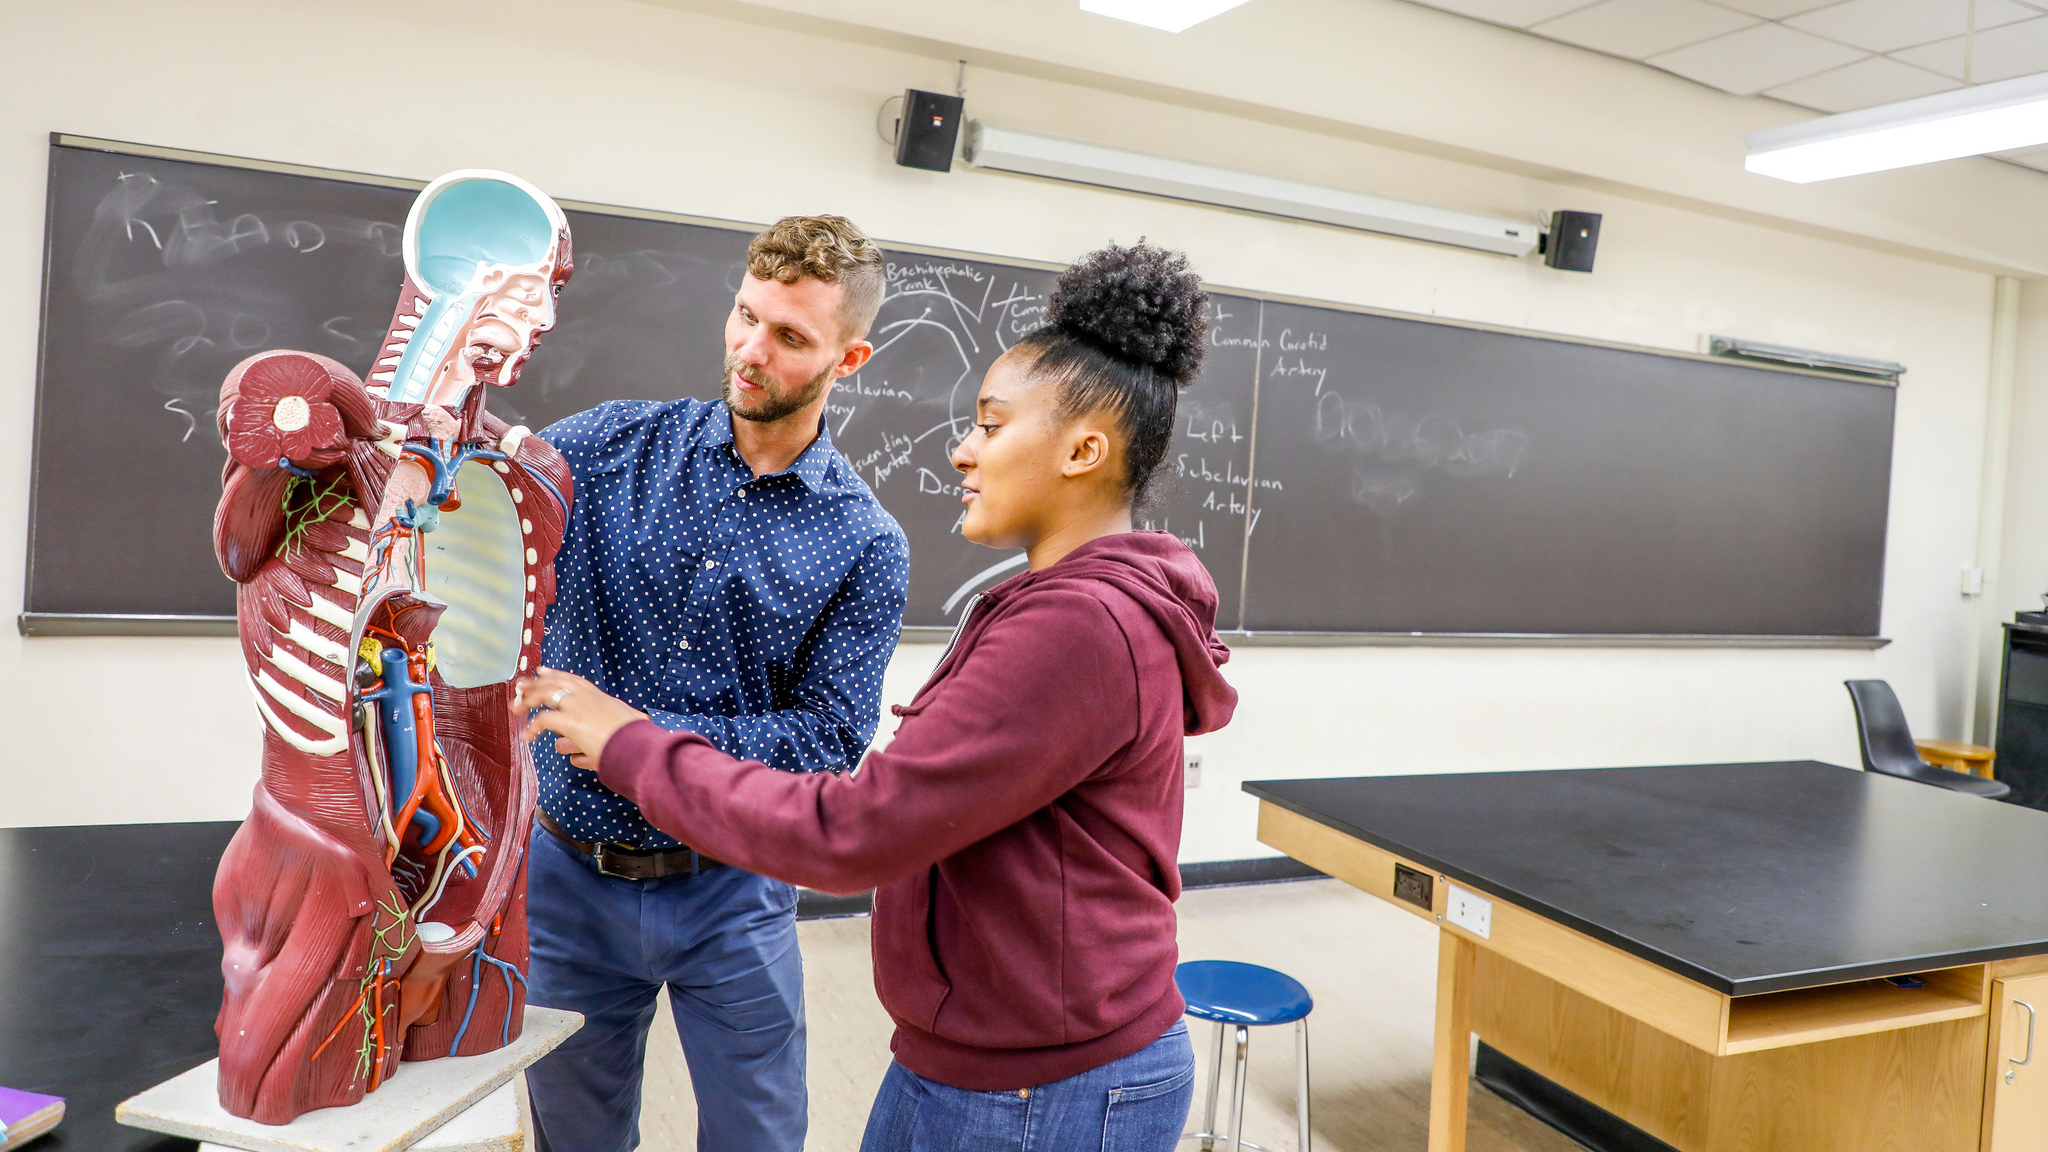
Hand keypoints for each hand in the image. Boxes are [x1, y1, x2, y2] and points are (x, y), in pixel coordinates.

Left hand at [512, 669, 648, 771]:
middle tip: (520, 687)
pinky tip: (528, 736)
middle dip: (534, 683)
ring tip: (517, 708)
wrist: (639, 744)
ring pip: (546, 694)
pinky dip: (532, 727)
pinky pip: (544, 720)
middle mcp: (587, 697)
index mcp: (599, 697)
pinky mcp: (572, 722)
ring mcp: (579, 707)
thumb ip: (596, 743)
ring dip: (528, 699)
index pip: (572, 680)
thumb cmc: (634, 741)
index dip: (555, 675)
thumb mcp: (619, 732)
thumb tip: (576, 756)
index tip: (542, 672)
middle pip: (555, 682)